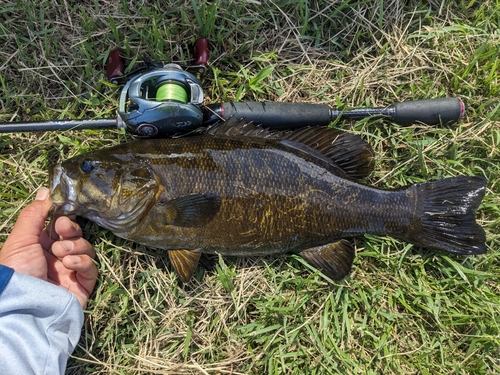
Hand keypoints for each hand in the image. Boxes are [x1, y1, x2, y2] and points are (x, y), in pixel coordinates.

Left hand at [0, 187, 97, 308]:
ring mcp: (70, 271)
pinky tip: (70, 265)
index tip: (61, 211)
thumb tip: (46, 190)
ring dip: (75, 246)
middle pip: (74, 234)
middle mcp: (55, 258)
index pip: (57, 225)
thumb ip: (34, 214)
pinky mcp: (83, 285)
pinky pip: (92, 267)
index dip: (62, 216)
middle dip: (70, 229)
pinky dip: (83, 262)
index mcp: (37, 246)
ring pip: (85, 248)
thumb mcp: (20, 240)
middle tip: (62, 230)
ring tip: (61, 254)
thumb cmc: (18, 273)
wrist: (26, 311)